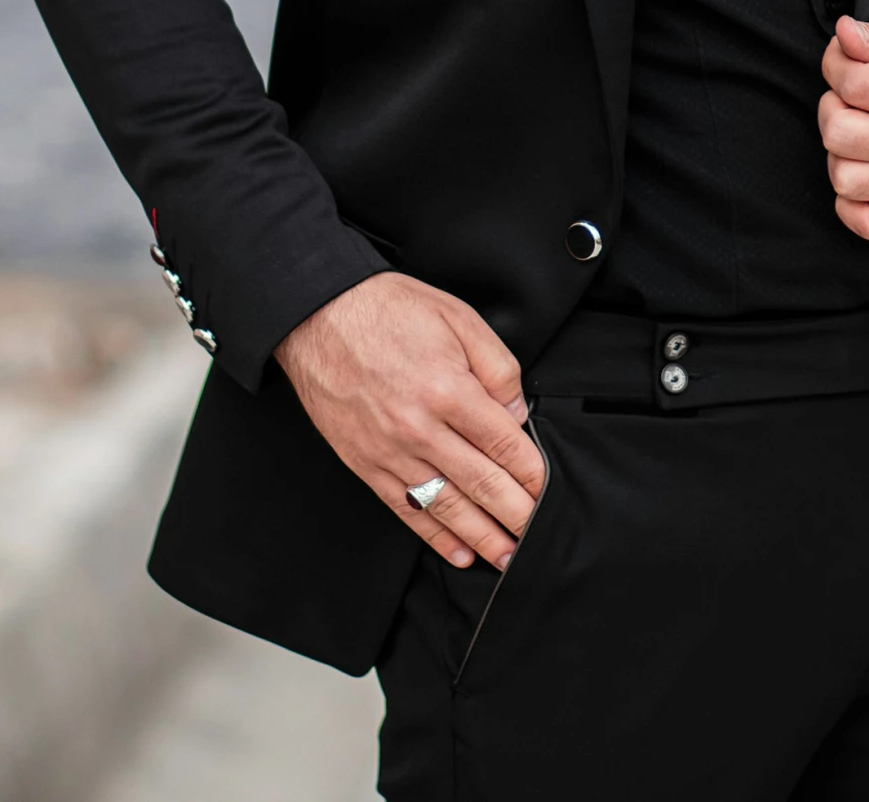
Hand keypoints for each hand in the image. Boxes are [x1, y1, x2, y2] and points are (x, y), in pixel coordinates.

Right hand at [274, 271, 543, 571]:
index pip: (504, 444)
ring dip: (482, 536)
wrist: (320, 317)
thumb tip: (516, 414)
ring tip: (508, 557)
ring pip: (447, 506)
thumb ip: (496, 366)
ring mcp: (391, 452)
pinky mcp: (366, 465)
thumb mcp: (459, 318)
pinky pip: (406, 510)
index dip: (532, 473)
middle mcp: (421, 428)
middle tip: (540, 534)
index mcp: (449, 389)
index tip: (548, 491)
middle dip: (516, 514)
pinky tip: (459, 552)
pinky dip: (435, 537)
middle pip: (481, 482)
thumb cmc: (390, 311)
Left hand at [818, 9, 868, 239]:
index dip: (836, 61)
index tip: (846, 55)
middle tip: (852, 91)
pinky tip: (862, 166)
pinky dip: (851, 201)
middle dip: (832, 103)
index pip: (853, 84)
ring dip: (839, 150)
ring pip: (845, 180)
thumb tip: (843, 35)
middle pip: (840, 133)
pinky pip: (867, 224)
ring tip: (859, 127)